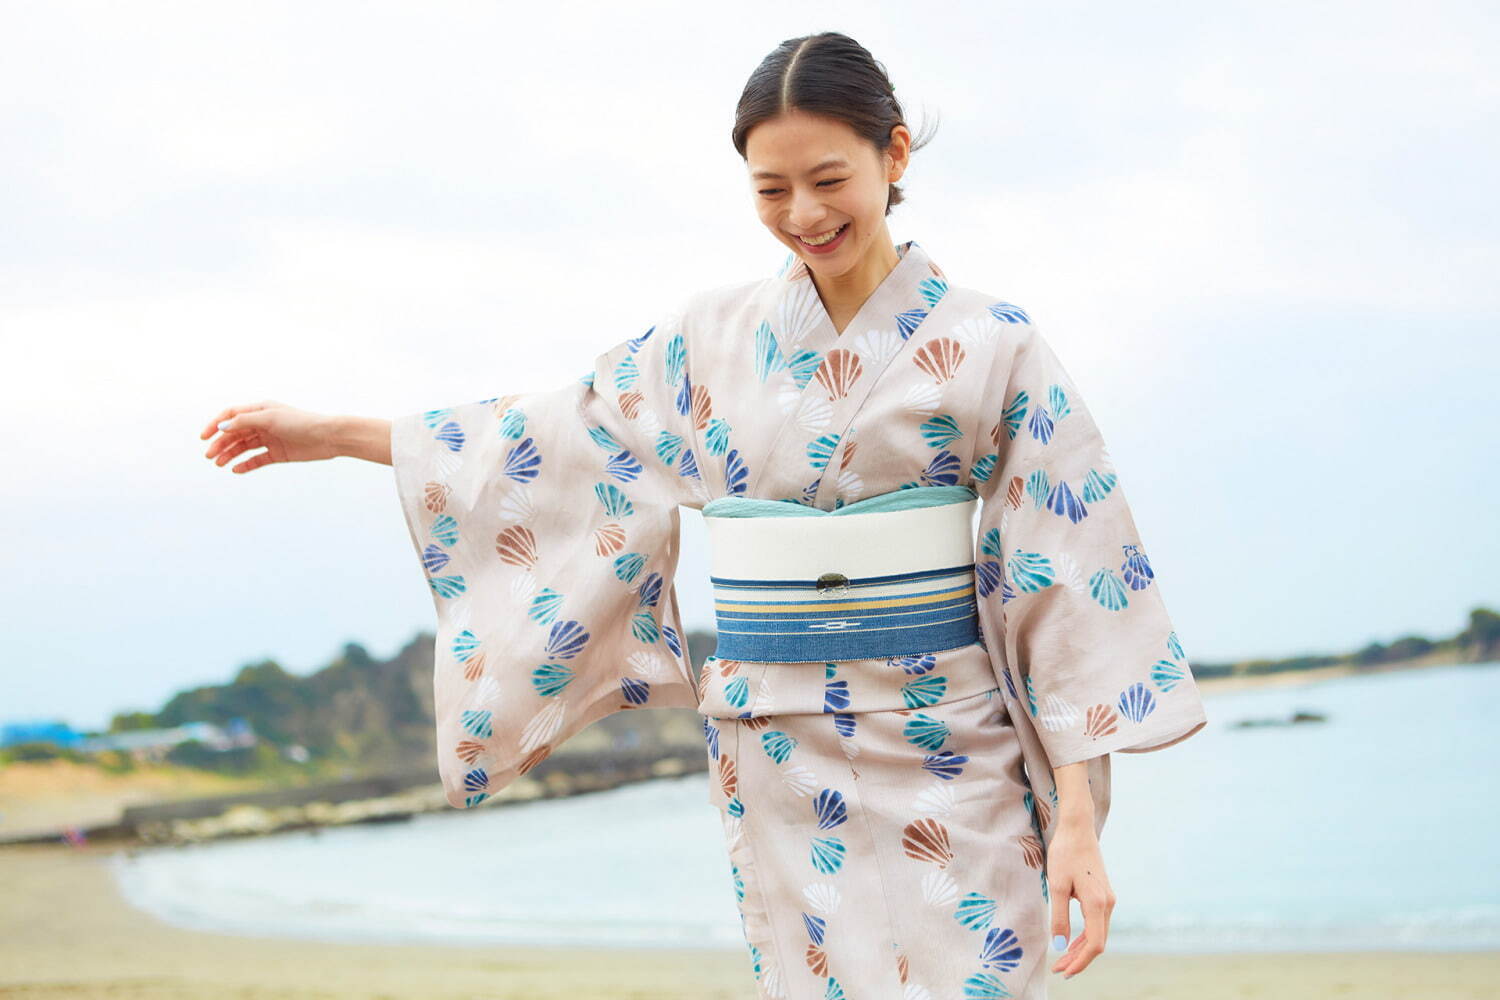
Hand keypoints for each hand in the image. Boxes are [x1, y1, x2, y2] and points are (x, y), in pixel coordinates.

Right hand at [199, 401, 335, 472]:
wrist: (328, 437)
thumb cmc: (301, 423)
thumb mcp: (270, 419)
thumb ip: (245, 422)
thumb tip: (221, 427)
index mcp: (260, 410)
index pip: (231, 415)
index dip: (215, 425)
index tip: (203, 437)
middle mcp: (263, 424)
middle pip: (235, 433)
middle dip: (221, 443)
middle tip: (210, 456)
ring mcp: (270, 439)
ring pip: (244, 447)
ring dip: (230, 454)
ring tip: (219, 464)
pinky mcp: (278, 453)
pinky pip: (257, 459)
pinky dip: (246, 464)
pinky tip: (235, 469)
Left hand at [1046, 817, 1114, 978]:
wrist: (1077, 829)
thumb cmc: (1065, 854)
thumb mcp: (1057, 886)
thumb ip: (1060, 917)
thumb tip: (1060, 946)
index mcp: (1098, 903)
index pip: (1094, 944)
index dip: (1080, 961)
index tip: (1063, 971)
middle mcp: (1108, 904)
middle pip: (1097, 942)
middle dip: (1078, 959)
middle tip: (1058, 970)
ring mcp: (1108, 899)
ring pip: (1098, 933)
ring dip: (1080, 949)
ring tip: (1062, 960)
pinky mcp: (1103, 894)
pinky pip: (1096, 923)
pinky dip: (1084, 936)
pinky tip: (1071, 941)